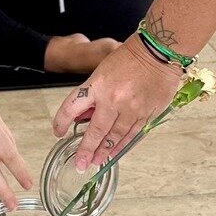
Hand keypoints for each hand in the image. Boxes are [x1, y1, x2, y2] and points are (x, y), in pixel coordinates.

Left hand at [53, 37, 180, 173]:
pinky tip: (117, 151)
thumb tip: (85, 116)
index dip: (61, 122)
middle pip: (95, 131)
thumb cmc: (130, 57)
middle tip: (81, 164)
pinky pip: (133, 134)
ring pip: (115, 137)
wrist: (158, 51)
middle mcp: (113, 100)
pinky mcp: (148, 114)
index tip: (58, 132)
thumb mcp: (103, 71)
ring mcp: (132, 109)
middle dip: (86, 150)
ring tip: (98, 161)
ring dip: (105, 151)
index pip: (71, 107)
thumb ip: (94, 94)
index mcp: (98, 85)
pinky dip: (124, 144)